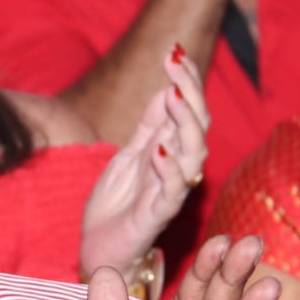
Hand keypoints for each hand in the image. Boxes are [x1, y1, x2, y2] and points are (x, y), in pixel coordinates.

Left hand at [79, 48, 208, 282]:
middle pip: (197, 126)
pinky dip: (168, 169)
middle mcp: (178, 167)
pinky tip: (159, 150)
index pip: (189, 109)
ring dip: (184, 124)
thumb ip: (149, 126)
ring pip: (193, 154)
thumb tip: (165, 87)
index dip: (186, 80)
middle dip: (189, 92)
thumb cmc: (119, 205)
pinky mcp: (158, 215)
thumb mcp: (129, 154)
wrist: (102, 248)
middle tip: (174, 65)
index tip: (174, 50)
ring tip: (172, 97)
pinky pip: (172, 191)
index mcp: (171, 150)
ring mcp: (171, 191)